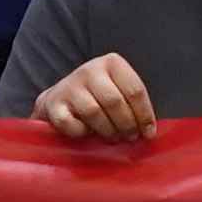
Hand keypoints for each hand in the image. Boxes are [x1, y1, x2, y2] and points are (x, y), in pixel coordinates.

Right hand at [36, 56, 159, 144]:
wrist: (59, 98)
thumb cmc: (97, 97)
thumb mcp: (118, 90)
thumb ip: (132, 104)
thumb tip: (148, 131)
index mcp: (112, 63)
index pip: (135, 90)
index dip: (144, 115)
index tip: (148, 133)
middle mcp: (90, 69)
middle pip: (115, 102)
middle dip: (126, 125)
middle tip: (130, 138)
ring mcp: (70, 85)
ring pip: (94, 112)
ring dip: (107, 131)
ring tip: (113, 137)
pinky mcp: (53, 103)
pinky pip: (71, 124)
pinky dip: (81, 133)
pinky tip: (86, 133)